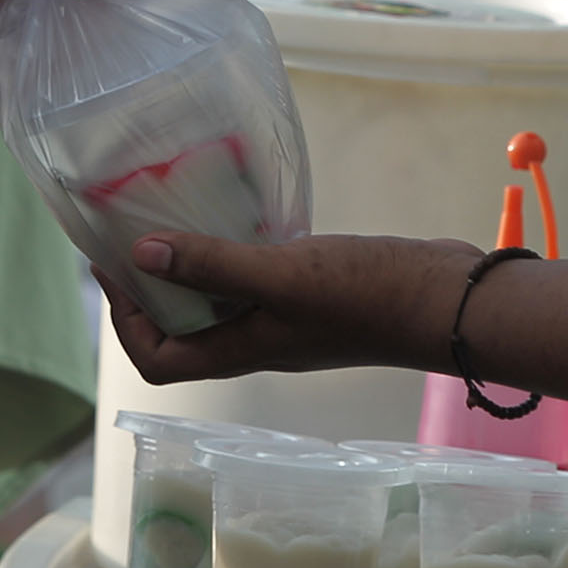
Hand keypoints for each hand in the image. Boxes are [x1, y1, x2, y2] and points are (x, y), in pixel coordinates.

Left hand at [99, 231, 491, 383]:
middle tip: (138, 228)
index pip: (160, 357)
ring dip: (195, 265)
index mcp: (243, 348)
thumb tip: (138, 255)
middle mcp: (260, 340)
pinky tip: (244, 210)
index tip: (114, 264)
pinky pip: (261, 277)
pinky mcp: (318, 293)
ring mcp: (291, 319)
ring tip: (181, 212)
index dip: (127, 320)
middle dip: (153, 286)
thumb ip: (213, 264)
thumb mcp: (281, 275)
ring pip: (223, 301)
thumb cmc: (367, 296)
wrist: (453, 300)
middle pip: (186, 329)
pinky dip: (241, 250)